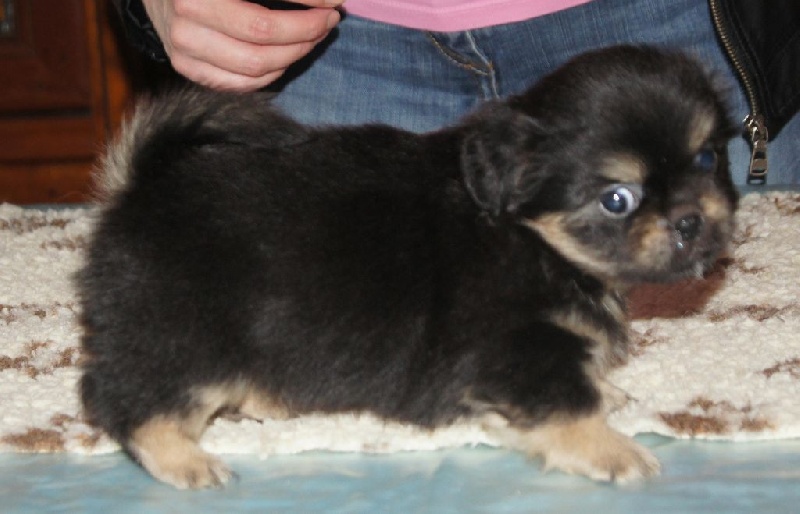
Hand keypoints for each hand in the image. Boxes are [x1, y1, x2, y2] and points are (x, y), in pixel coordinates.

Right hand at [141, 0, 342, 91]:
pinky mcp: (186, 68)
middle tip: (328, 20)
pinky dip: (272, 74)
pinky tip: (286, 57)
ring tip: (311, 37)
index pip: (265, 7)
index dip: (308, 3)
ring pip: (256, 65)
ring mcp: (183, 45)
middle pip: (263, 33)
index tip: (335, 2)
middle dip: (306, 30)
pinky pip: (240, 84)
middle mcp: (188, 12)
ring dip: (294, 53)